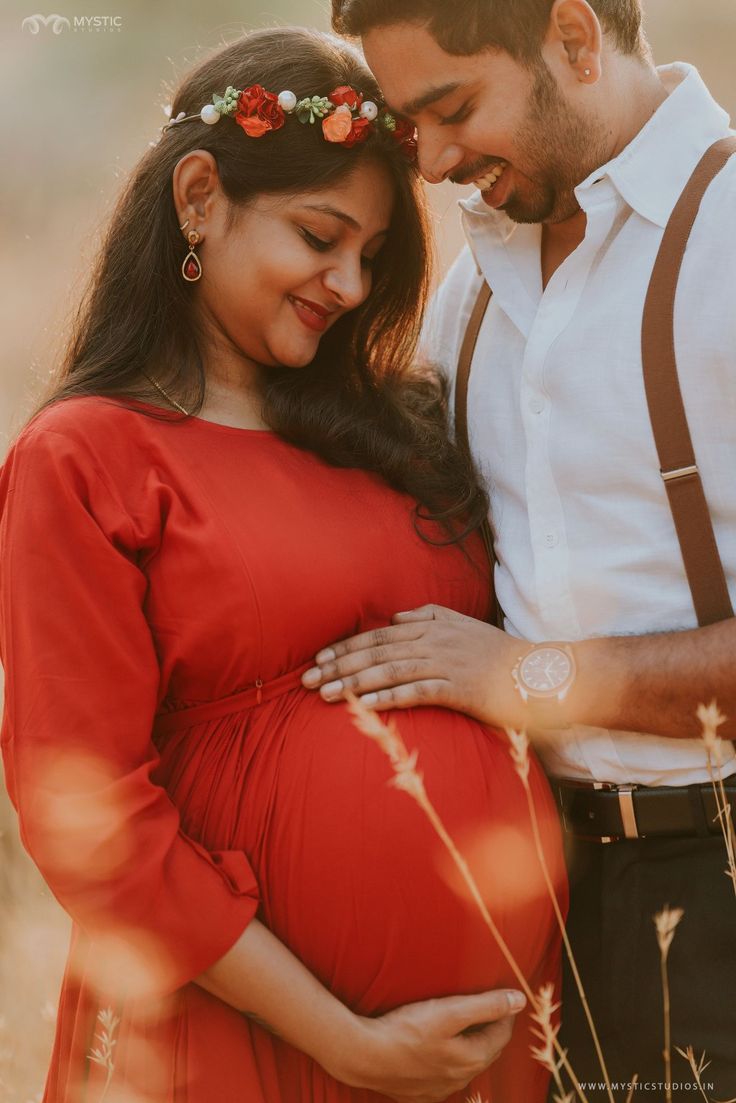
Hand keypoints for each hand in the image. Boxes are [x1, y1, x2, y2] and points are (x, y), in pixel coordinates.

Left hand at [302, 605, 528, 728]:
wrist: (538, 673)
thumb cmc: (498, 653)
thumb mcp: (463, 624)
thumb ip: (429, 615)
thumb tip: (396, 614)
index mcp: (431, 626)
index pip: (378, 635)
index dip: (345, 646)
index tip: (318, 658)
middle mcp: (433, 641)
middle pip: (376, 651)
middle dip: (337, 665)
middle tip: (306, 679)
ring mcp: (445, 663)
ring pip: (388, 670)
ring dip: (351, 682)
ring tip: (323, 694)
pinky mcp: (457, 688)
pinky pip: (414, 691)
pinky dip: (385, 697)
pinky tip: (361, 705)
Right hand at [328, 989, 525, 1101]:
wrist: (364, 1056)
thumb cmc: (406, 1031)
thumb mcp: (449, 1011)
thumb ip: (486, 1005)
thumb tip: (519, 1000)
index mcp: (472, 1060)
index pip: (501, 1034)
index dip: (504, 1013)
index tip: (503, 995)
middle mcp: (459, 1080)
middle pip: (484, 1051)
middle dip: (489, 1029)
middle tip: (487, 1006)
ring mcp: (438, 1090)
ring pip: (464, 1065)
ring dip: (469, 1045)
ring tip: (463, 1023)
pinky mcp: (419, 1094)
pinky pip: (443, 1075)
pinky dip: (448, 1060)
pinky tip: (437, 1048)